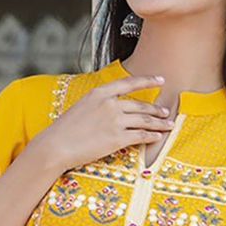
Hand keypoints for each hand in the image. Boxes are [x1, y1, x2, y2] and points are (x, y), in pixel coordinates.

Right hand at [34, 75, 175, 171]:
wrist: (57, 145)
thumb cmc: (65, 129)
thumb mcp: (82, 107)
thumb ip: (99, 104)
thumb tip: (113, 106)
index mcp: (100, 93)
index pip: (129, 83)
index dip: (148, 81)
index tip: (161, 80)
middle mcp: (110, 104)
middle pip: (140, 105)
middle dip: (156, 110)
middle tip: (166, 112)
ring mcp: (115, 121)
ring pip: (144, 121)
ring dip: (159, 123)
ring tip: (168, 125)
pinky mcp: (117, 139)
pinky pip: (141, 136)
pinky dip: (152, 136)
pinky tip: (158, 137)